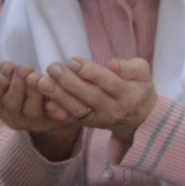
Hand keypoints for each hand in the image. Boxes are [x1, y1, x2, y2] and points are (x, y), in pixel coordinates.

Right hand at [0, 62, 86, 159]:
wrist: (54, 105)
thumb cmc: (26, 86)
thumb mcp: (11, 78)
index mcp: (0, 106)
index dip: (1, 80)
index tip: (9, 64)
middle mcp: (15, 118)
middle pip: (12, 104)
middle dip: (17, 85)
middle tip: (25, 68)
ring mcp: (35, 122)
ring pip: (32, 110)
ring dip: (34, 93)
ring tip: (37, 76)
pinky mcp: (54, 122)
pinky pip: (54, 116)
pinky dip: (54, 107)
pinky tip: (55, 93)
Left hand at [34, 58, 158, 149]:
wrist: (139, 118)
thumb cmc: (139, 88)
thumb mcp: (143, 73)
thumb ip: (130, 67)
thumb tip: (112, 64)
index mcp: (128, 94)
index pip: (109, 83)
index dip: (91, 73)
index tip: (73, 61)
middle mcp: (113, 109)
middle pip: (90, 96)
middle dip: (69, 82)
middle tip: (53, 67)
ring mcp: (99, 119)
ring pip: (77, 109)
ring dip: (57, 96)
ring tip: (41, 81)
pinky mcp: (87, 124)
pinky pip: (70, 119)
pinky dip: (57, 112)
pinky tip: (44, 101)